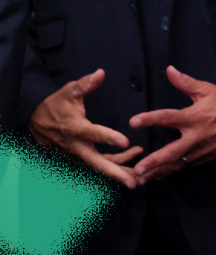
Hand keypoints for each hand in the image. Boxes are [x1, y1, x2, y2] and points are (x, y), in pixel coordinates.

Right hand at [28, 69, 142, 188]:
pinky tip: (130, 163)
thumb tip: (101, 73)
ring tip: (141, 177)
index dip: (110, 138)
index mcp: (76, 128)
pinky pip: (97, 165)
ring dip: (119, 173)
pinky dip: (113, 167)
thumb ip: (85, 84)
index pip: (95, 134)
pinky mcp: (77, 158)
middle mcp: (76, 146)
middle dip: (117, 173)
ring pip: (100, 167)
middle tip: (134, 181)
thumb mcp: (69, 91)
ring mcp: (76, 155)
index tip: (126, 142)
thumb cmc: (55, 104)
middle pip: (98, 162)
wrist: (34, 120)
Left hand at [129, 65, 215, 182]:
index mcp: (195, 116)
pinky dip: (173, 171)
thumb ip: (186, 82)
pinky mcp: (207, 157)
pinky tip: (161, 175)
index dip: (150, 119)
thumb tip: (169, 70)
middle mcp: (197, 136)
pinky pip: (187, 166)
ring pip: (178, 164)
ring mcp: (202, 150)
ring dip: (159, 172)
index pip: (168, 117)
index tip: (133, 122)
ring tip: (141, 180)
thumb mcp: (208, 89)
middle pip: (171, 152)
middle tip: (136, 169)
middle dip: (153, 162)